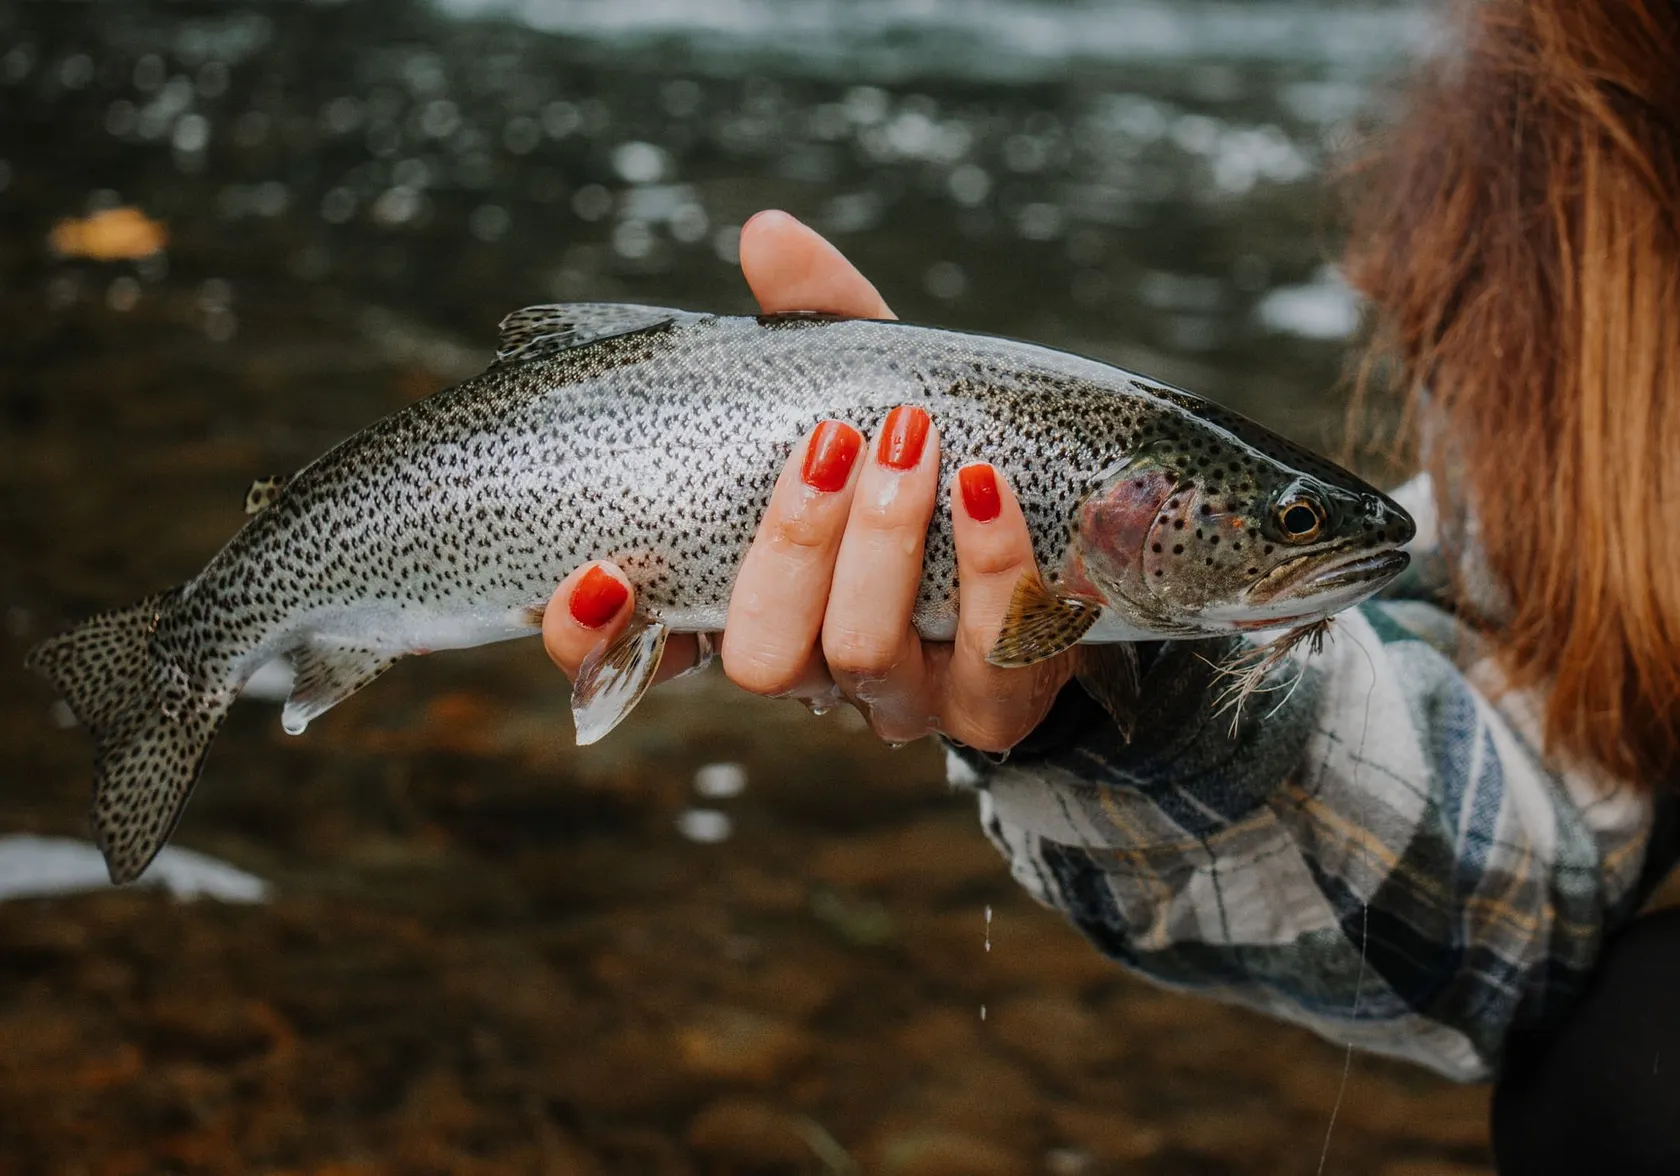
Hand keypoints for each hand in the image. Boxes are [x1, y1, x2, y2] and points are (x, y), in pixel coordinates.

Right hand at [542, 210, 1078, 750]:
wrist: (1064, 546)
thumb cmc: (933, 471)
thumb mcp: (872, 390)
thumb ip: (816, 324)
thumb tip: (768, 234)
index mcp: (751, 606)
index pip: (636, 657)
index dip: (595, 639)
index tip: (600, 572)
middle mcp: (814, 670)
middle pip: (759, 657)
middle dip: (787, 548)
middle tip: (829, 444)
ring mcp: (902, 699)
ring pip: (858, 656)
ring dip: (878, 543)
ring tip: (910, 440)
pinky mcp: (994, 705)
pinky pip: (987, 654)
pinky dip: (989, 562)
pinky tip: (987, 484)